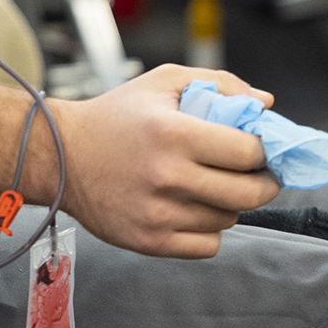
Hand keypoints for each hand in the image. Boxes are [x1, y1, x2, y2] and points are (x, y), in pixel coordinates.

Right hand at [55, 64, 282, 257]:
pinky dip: (208, 229)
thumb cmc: (115, 116)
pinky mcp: (150, 241)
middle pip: (248, 193)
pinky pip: (207, 245)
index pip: (248, 151)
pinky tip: (192, 207)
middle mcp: (167, 175)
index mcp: (173, 132)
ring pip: (228, 219)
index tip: (259, 148)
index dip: (263, 150)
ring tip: (209, 184)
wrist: (62, 156)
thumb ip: (218, 83)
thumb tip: (265, 103)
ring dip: (229, 203)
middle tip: (258, 174)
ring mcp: (159, 212)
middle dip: (264, 183)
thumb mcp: (163, 82)